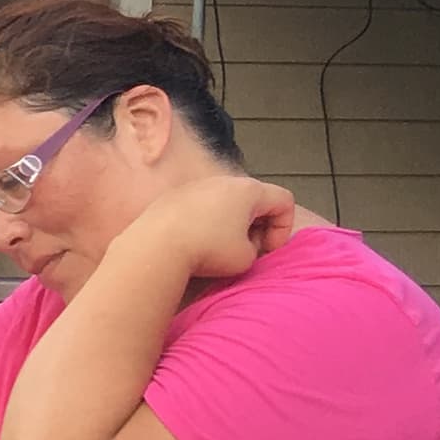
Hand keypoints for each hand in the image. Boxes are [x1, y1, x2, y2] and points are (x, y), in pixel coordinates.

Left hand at [128, 174, 303, 284]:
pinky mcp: (174, 197)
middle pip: (255, 200)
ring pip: (227, 204)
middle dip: (257, 227)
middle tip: (246, 252)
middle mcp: (223, 181)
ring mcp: (197, 186)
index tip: (266, 251)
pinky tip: (196, 244)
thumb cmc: (205, 250)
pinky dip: (206, 224)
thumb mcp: (246, 258)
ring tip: (220, 250)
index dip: (283, 229)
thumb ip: (256, 248)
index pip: (284, 201)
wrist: (155, 247)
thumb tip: (242, 244)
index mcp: (248, 190)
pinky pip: (201, 208)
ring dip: (231, 225)